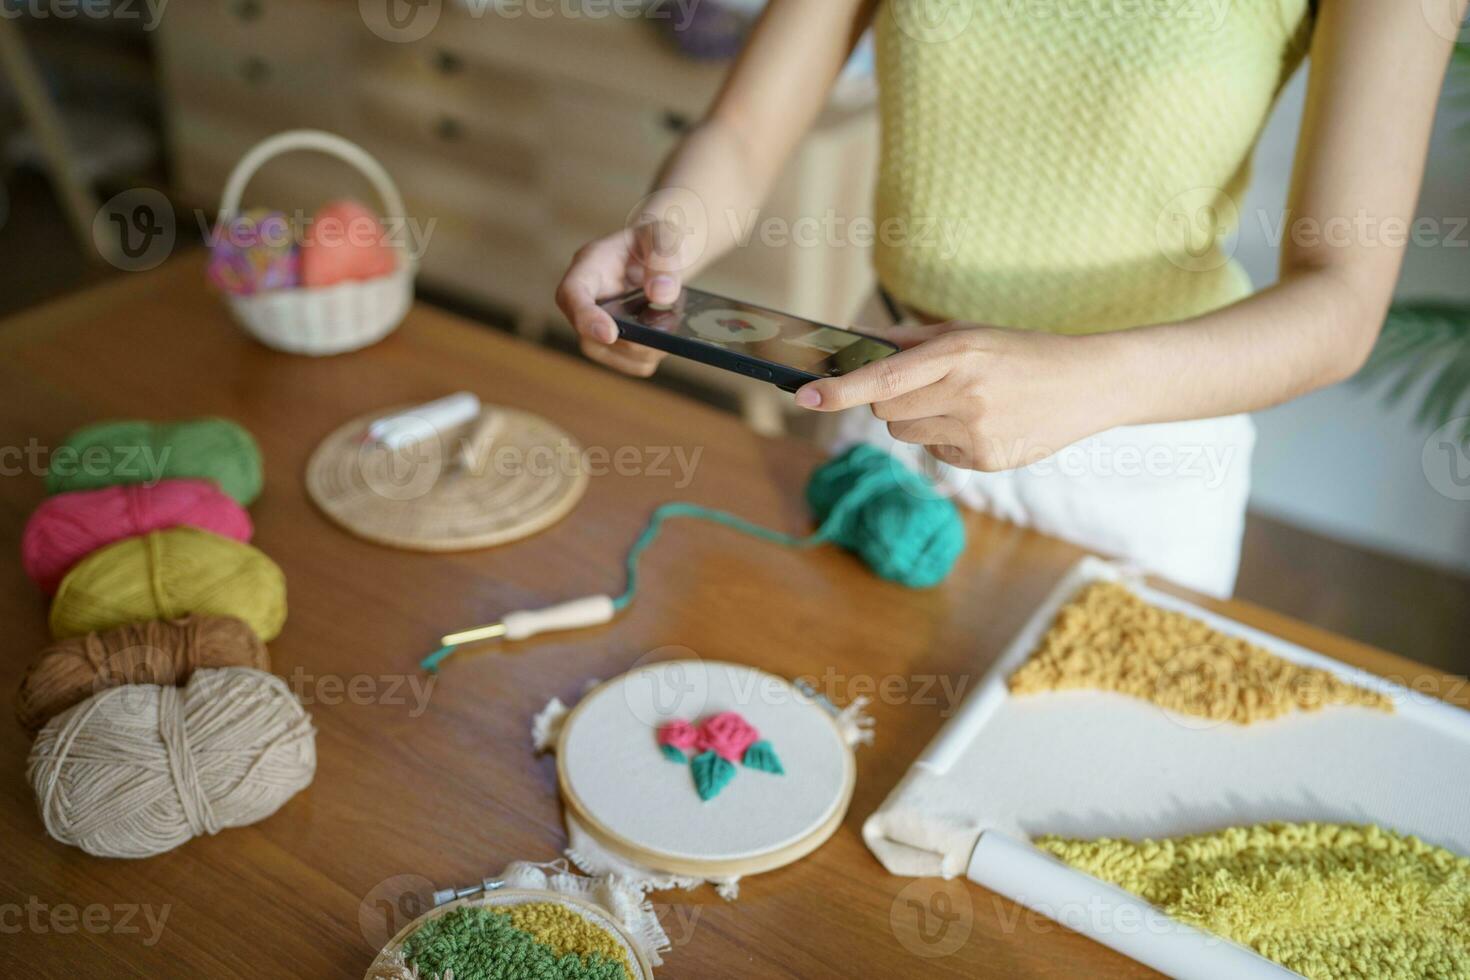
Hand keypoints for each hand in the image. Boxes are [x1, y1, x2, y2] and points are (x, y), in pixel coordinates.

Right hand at [555, 218, 693, 377]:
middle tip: (663, 334)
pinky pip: (628, 362)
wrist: (661, 252)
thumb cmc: (656, 239)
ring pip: (607, 353)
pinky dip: (650, 356)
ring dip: (642, 351)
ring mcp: (596, 322)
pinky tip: (666, 335)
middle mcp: (586, 298)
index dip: (585, 317)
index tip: (610, 334)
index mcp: (590, 266)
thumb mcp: (665, 235)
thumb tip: (661, 295)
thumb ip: (664, 258)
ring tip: (669, 326)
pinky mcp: (613, 341)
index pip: (571, 294)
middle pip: (587, 336)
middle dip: (627, 342)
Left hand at [794, 322, 1128, 470]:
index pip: (882, 379)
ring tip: (961, 403)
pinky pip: (935, 452)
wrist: (1088, 384)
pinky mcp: (985, 460)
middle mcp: (965, 395)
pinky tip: (981, 422)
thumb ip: (912, 341)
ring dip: (916, 420)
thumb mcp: (970, 333)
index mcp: (958, 355)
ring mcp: (976, 432)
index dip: (839, 390)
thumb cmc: (1022, 352)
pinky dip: (945, 438)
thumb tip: (860, 346)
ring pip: (905, 434)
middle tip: (924, 386)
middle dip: (888, 400)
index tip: (804, 396)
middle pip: (885, 411)